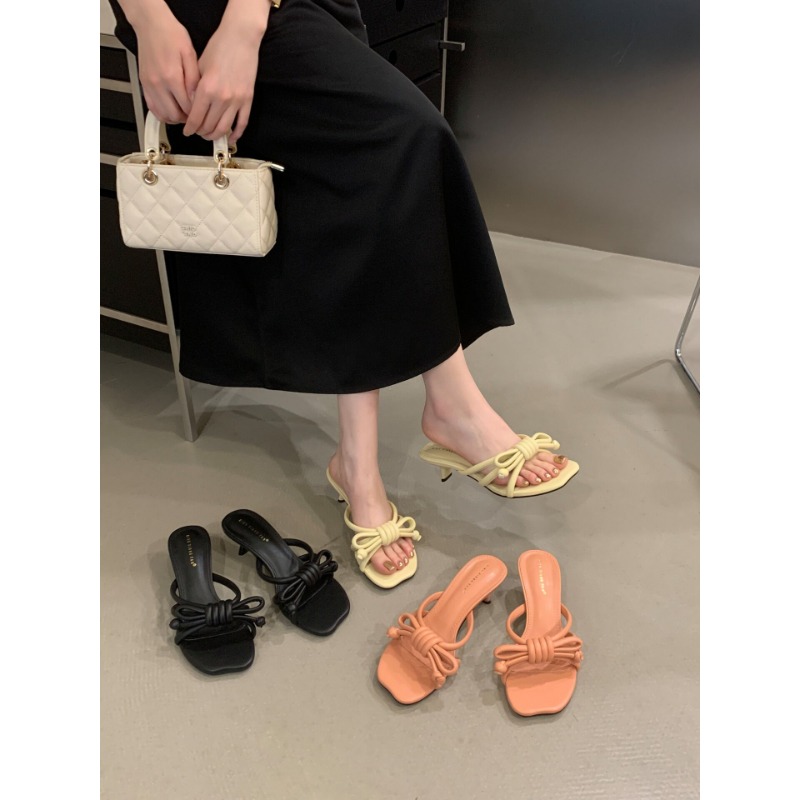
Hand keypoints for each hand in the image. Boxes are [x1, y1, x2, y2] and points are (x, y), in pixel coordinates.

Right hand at [134, 8, 199, 124]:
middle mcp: (158, 83)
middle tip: (195, 116)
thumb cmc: (171, 34)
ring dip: (174, 118)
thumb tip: (198, 99)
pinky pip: (152, 107)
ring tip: (184, 113)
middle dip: (187, 119)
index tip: (203, 113)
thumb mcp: (190, 55)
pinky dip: (162, 113)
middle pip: (174, 115)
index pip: (187, 107)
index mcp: (172, 77)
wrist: (151, 23)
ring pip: (162, 114)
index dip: (197, 114)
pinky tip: (171, 110)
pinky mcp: (143, 84)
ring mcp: (149, 85)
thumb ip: (194, 79)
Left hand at [183, 3, 268, 143]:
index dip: (189, 127)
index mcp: (206, 89)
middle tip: (197, 132)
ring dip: (215, 135)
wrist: (240, 38)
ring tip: (209, 135)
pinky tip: (231, 139)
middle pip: (209, 126)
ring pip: (224, 128)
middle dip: (201, 132)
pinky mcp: (247, 100)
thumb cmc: (218, 48)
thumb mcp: (199, 66)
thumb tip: (190, 107)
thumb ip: (194, 88)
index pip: (195, 118)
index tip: (187, 131)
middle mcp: (221, 98)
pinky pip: (242, 123)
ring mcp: (236, 101)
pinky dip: (236, 134)